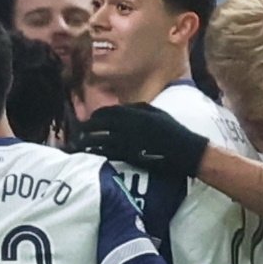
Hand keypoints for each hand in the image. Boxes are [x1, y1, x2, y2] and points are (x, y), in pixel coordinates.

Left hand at [78, 101, 209, 177]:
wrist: (184, 150)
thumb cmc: (172, 130)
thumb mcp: (156, 113)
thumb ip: (138, 108)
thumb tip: (121, 107)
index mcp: (135, 114)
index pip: (109, 112)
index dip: (96, 115)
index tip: (90, 118)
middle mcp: (128, 126)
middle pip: (100, 125)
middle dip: (87, 127)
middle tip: (79, 131)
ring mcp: (127, 141)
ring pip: (100, 140)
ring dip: (87, 141)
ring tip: (77, 143)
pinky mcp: (129, 156)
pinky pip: (108, 153)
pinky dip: (97, 152)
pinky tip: (89, 152)